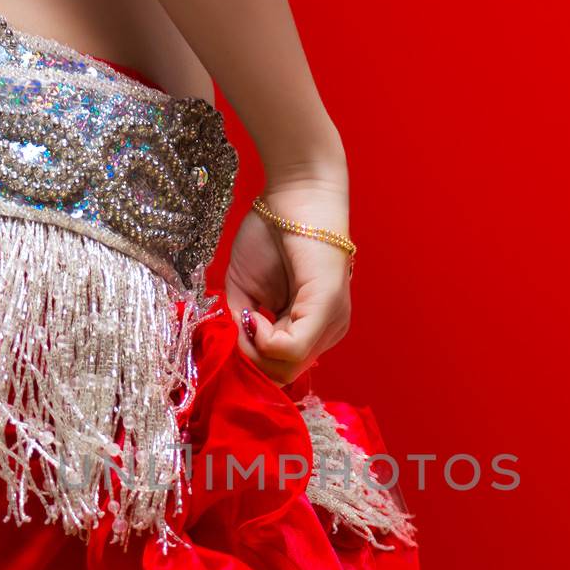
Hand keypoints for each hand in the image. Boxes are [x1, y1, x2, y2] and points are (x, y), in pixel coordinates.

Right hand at [224, 174, 351, 385]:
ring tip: (250, 315)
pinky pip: (292, 349)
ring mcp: (331, 322)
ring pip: (287, 368)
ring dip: (257, 350)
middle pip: (283, 375)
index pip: (280, 369)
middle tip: (241, 324)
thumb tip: (238, 351)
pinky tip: (257, 315)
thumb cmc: (271, 234)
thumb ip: (243, 325)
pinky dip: (265, 340)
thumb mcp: (246, 291)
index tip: (237, 328)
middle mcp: (328, 331)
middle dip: (252, 359)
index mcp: (312, 327)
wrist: (293, 194)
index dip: (251, 360)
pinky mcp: (326, 309)